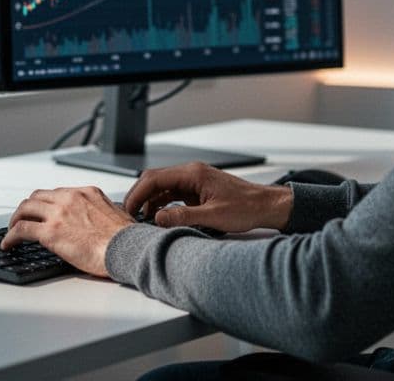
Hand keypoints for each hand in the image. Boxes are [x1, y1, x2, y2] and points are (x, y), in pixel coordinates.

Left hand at [1, 186, 134, 277]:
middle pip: (37, 197)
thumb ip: (102, 213)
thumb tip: (100, 221)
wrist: (128, 249)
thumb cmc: (128, 240)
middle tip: (23, 219)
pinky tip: (8, 244)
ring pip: (25, 209)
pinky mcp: (50, 232)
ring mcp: (58, 213)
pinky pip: (21, 230)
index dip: (46, 204)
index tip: (42, 212)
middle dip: (28, 208)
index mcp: (87, 193)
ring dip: (16, 219)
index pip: (58, 193)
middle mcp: (70, 198)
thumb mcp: (116, 215)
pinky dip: (10, 237)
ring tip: (11, 231)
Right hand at [124, 161, 293, 232]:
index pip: (154, 178)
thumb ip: (183, 217)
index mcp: (193, 174)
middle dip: (140, 197)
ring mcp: (194, 181)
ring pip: (162, 188)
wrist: (266, 206)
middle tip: (130, 215)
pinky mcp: (197, 191)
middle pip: (155, 180)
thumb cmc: (246, 207)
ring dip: (150, 202)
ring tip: (142, 220)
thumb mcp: (214, 216)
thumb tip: (158, 218)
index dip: (137, 193)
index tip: (128, 208)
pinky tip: (159, 218)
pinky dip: (162, 205)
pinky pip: (172, 195)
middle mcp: (191, 173)